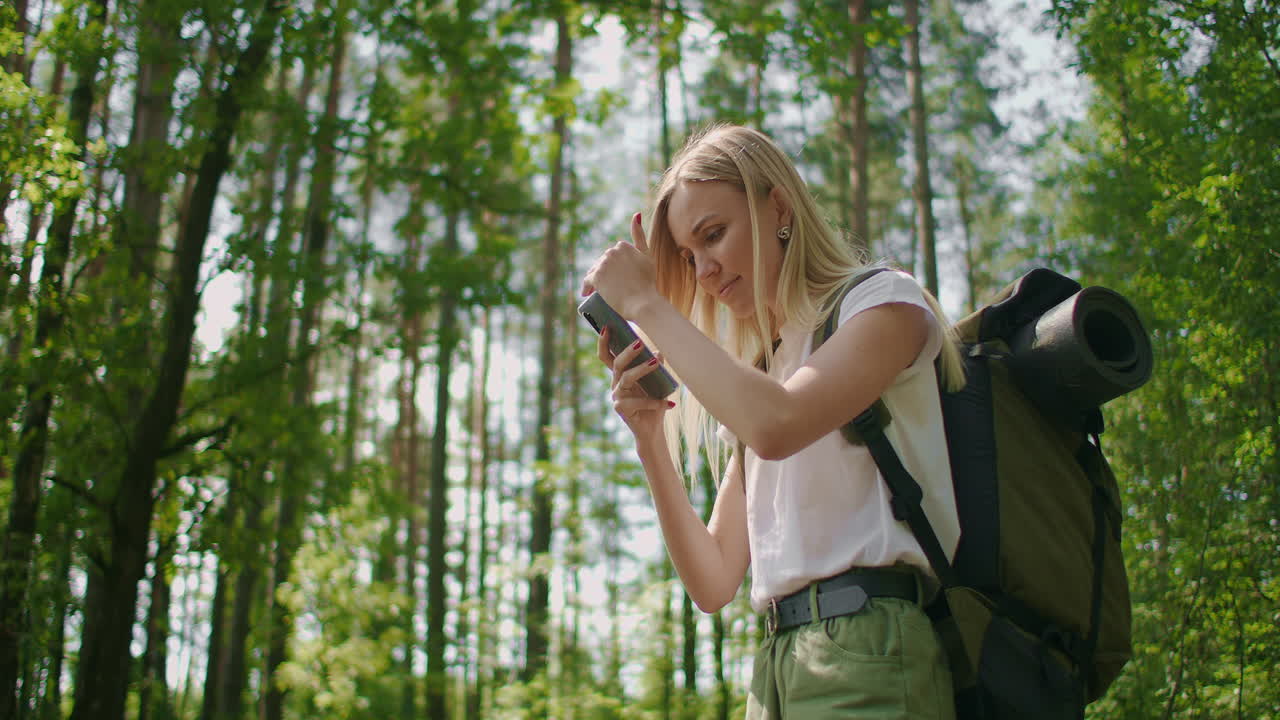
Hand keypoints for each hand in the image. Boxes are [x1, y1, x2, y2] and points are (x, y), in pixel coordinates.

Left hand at [581, 213, 659, 318]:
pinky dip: (586, 288)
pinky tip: (586, 294)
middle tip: (608, 287)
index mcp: (623, 246)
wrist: (643, 302)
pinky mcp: (596, 277)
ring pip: (594, 271)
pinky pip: (587, 281)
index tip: (616, 277)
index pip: (612, 256)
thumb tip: (635, 214)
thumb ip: (640, 236)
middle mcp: (611, 252)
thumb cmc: (647, 282)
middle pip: (602, 263)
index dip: (613, 267)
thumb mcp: (647, 256)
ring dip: (594, 280)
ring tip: (598, 291)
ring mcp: (603, 264)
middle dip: (603, 273)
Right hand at [598, 327, 674, 441]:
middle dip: (628, 351)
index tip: (607, 326)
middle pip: (617, 363)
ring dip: (642, 369)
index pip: (607, 356)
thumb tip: (658, 352)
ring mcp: (617, 397)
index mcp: (620, 375)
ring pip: (626, 378)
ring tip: (656, 363)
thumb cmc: (654, 403)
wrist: (653, 430)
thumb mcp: (657, 383)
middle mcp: (616, 384)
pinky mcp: (621, 410)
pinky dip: (655, 402)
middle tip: (639, 342)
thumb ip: (656, 367)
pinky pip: (639, 401)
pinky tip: (669, 404)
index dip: (604, 342)